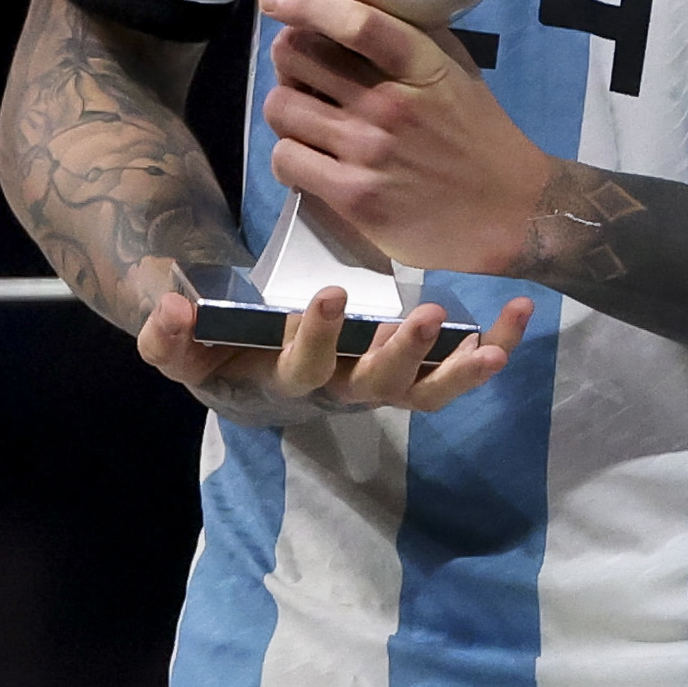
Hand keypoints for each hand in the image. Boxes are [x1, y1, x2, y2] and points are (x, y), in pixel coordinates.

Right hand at [133, 264, 529, 423]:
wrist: (245, 356)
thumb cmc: (216, 346)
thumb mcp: (182, 344)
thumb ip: (169, 336)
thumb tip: (173, 310)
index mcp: (287, 378)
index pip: (302, 368)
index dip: (314, 338)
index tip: (324, 294)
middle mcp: (340, 389)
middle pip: (374, 387)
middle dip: (399, 354)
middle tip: (421, 315)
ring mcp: (381, 383)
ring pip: (423, 391)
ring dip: (459, 370)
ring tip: (493, 346)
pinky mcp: (414, 370)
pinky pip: (457, 369)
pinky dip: (491, 348)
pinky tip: (518, 318)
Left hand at [254, 0, 554, 275]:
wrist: (513, 213)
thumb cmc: (481, 137)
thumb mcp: (459, 74)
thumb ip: (413, 41)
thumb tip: (353, 10)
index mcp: (424, 68)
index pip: (357, 24)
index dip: (307, 4)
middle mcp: (393, 106)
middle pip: (298, 59)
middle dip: (288, 60)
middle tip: (301, 74)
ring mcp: (370, 152)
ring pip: (281, 109)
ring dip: (286, 110)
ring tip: (307, 120)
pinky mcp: (354, 197)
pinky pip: (286, 159)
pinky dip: (290, 156)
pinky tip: (311, 159)